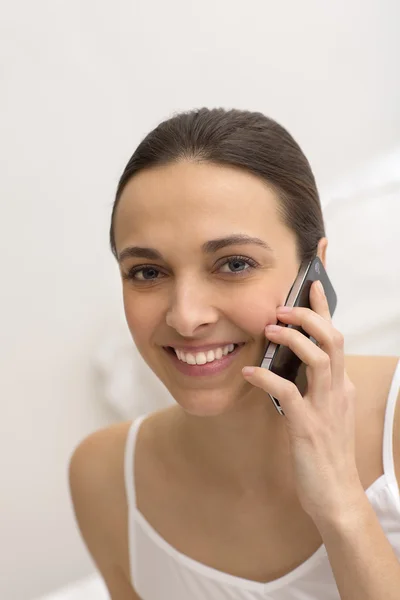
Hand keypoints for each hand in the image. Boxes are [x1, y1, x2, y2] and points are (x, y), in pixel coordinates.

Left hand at [242, 280, 362, 523]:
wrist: (335, 495)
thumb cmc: (324, 452)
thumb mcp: (323, 411)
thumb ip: (312, 385)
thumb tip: (289, 361)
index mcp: (339, 385)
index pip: (336, 336)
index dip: (324, 308)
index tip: (312, 283)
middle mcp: (337, 391)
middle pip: (333, 339)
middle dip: (308, 316)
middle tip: (281, 309)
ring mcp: (324, 408)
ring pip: (319, 359)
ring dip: (293, 340)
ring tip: (268, 330)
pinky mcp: (308, 427)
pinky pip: (288, 394)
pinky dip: (267, 378)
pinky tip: (249, 373)